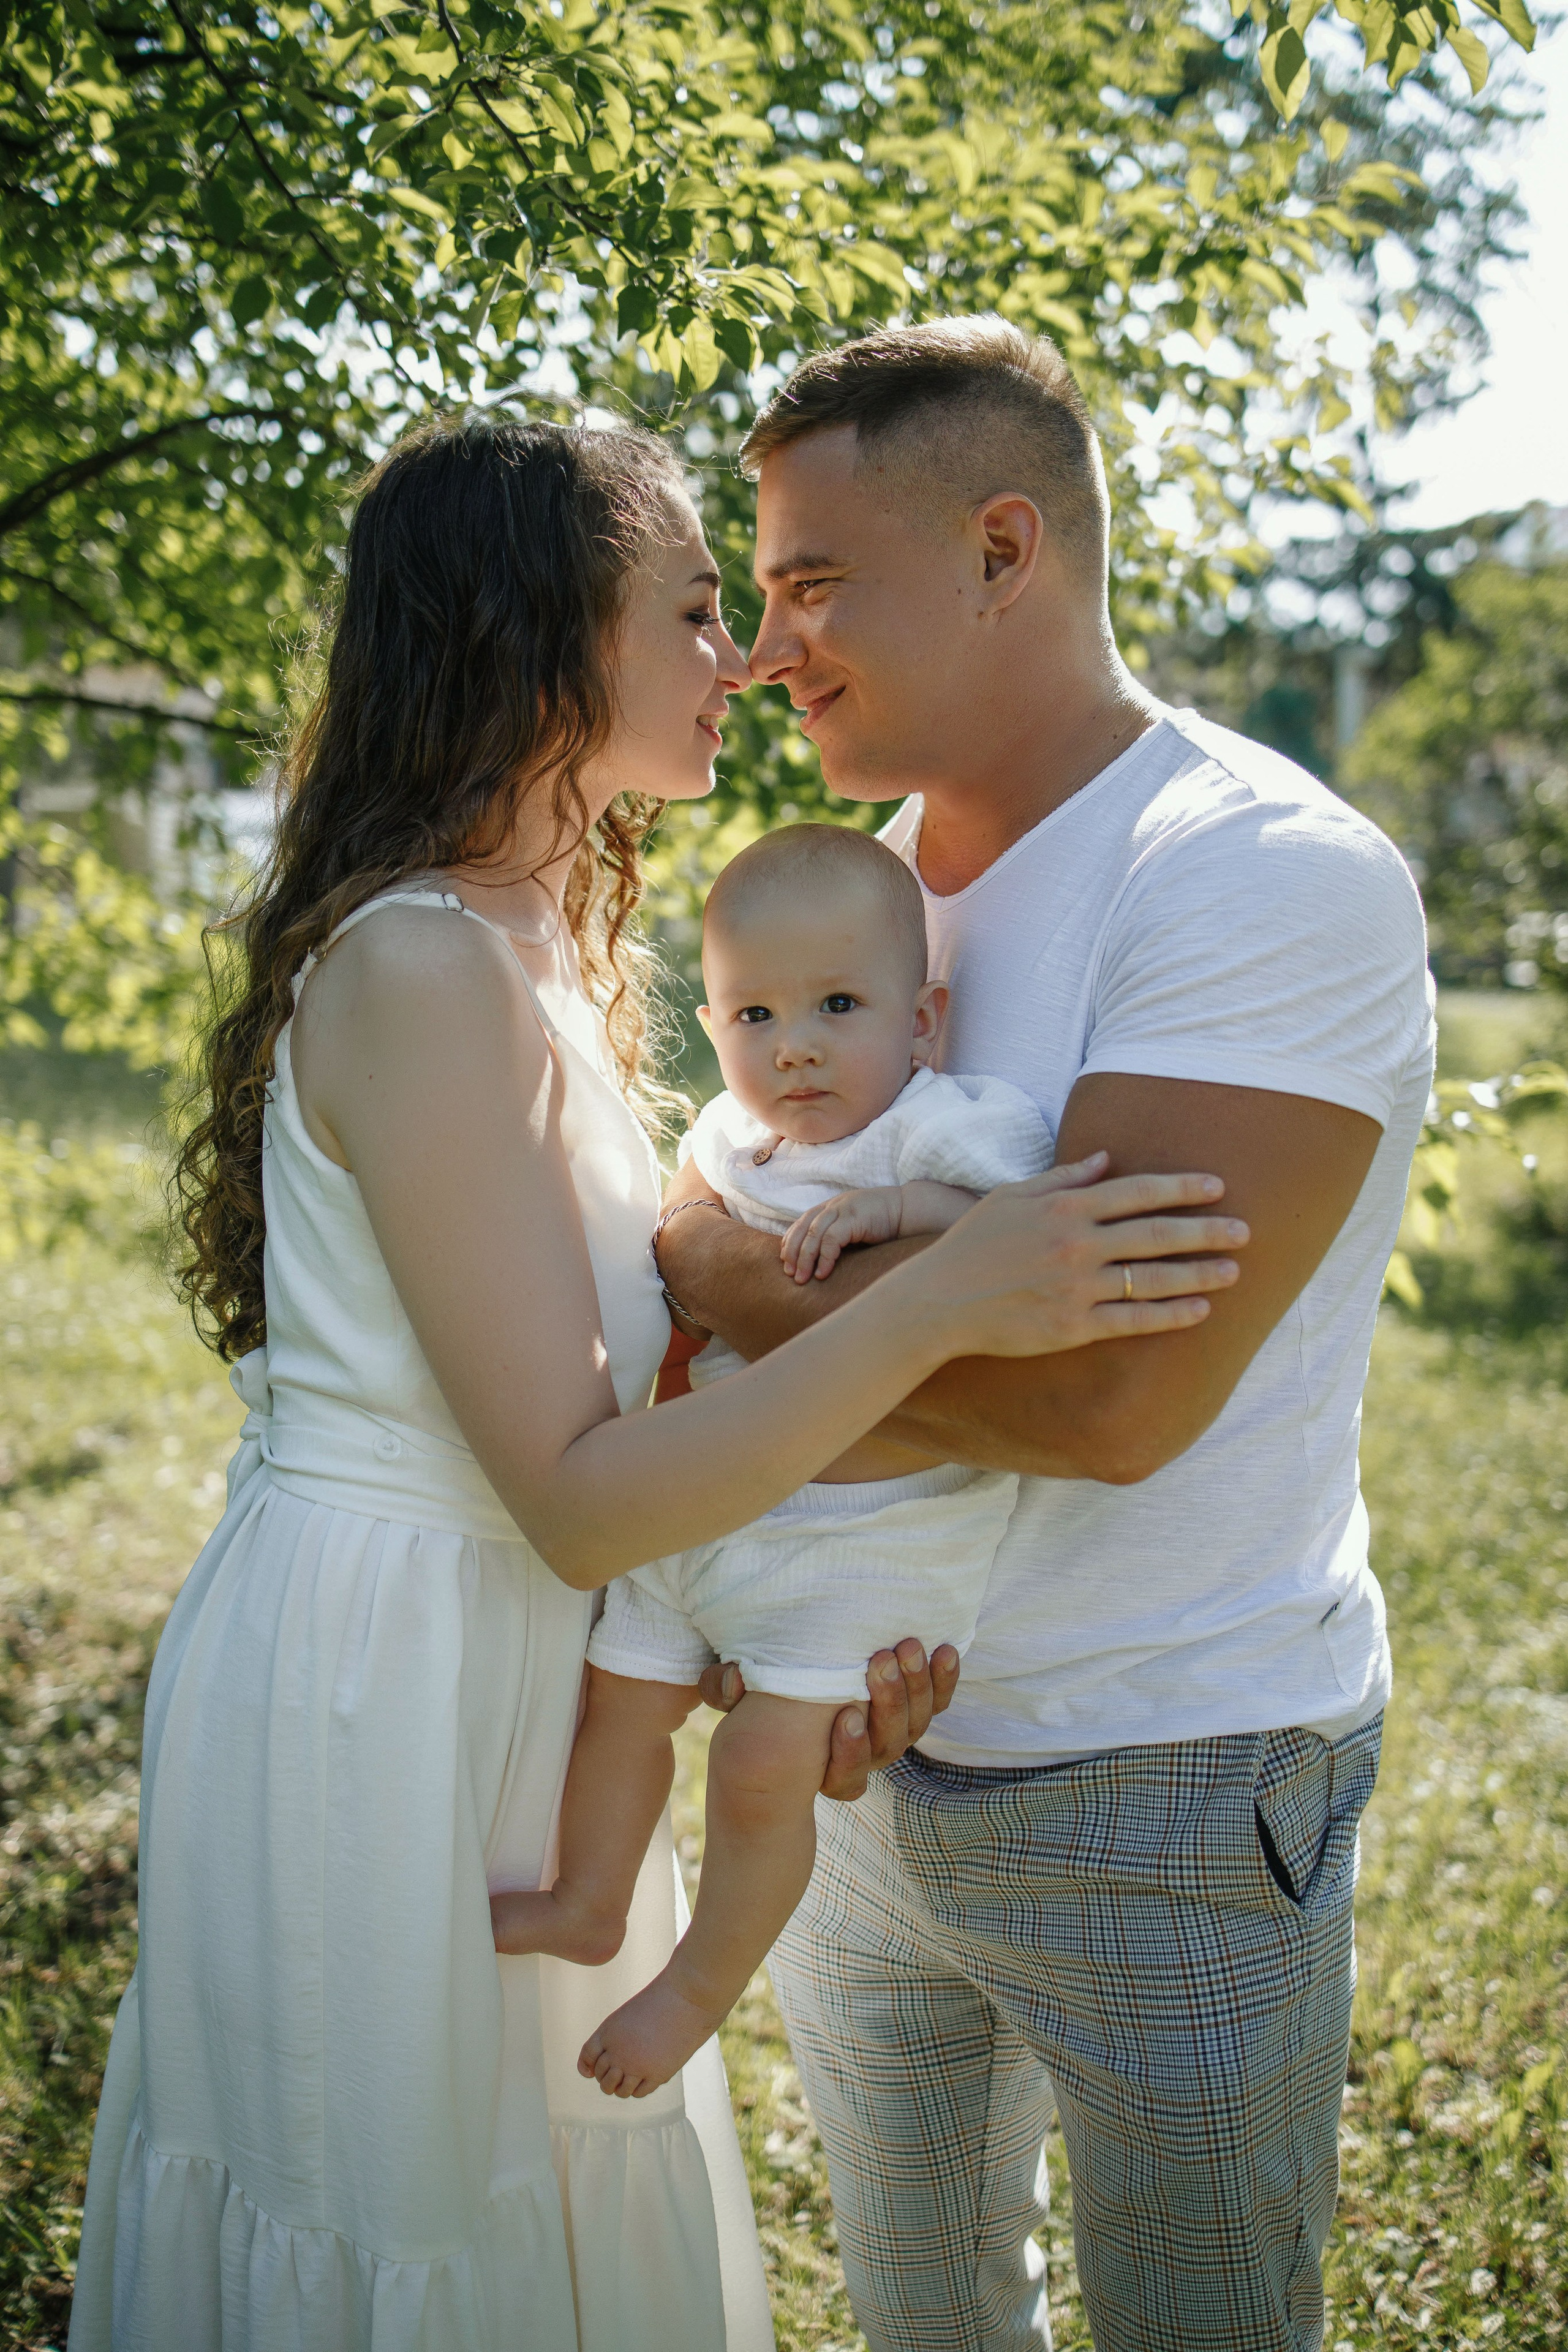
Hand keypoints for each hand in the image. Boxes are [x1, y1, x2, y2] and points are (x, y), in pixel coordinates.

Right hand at [697, 1636, 959, 1801]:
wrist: (797, 1687)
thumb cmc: (760, 1697)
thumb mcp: (735, 1695)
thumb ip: (725, 1688)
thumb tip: (733, 1678)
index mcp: (824, 1769)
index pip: (844, 1779)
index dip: (850, 1753)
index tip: (847, 1715)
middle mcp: (864, 1759)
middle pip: (888, 1743)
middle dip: (888, 1703)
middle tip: (879, 1661)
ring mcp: (892, 1735)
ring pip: (915, 1723)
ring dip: (916, 1686)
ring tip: (907, 1647)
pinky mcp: (914, 1709)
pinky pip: (937, 1702)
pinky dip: (943, 1679)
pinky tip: (944, 1650)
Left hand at [781, 1186, 903, 1282]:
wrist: (908, 1211)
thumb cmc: (883, 1224)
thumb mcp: (854, 1228)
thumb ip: (837, 1237)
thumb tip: (819, 1261)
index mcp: (830, 1207)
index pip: (802, 1223)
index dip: (790, 1242)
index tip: (785, 1262)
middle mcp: (833, 1206)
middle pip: (802, 1228)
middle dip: (793, 1252)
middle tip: (789, 1275)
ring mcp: (843, 1210)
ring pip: (813, 1234)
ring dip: (805, 1258)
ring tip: (802, 1279)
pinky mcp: (854, 1218)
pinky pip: (832, 1239)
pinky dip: (825, 1257)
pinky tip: (823, 1273)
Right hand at [908, 1151, 1247, 1361]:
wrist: (938, 1302)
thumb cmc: (971, 1244)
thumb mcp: (1011, 1197)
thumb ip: (1062, 1177)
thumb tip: (1107, 1159)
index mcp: (1064, 1207)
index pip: (1138, 1191)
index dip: (1182, 1187)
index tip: (1217, 1187)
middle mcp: (1077, 1244)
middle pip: (1157, 1234)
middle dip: (1207, 1230)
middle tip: (1245, 1229)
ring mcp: (1077, 1287)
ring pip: (1153, 1278)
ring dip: (1199, 1273)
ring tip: (1234, 1270)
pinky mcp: (1073, 1327)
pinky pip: (1134, 1320)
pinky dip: (1171, 1316)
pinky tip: (1200, 1311)